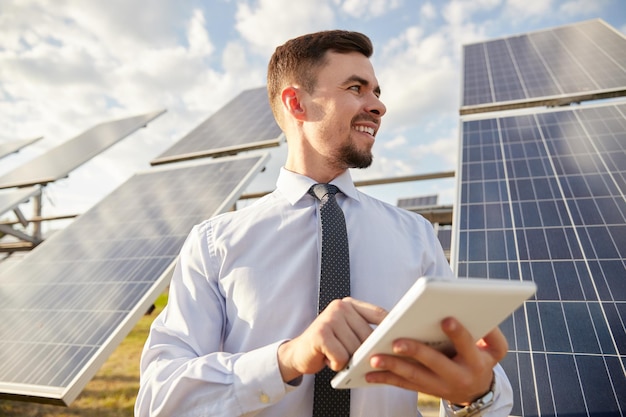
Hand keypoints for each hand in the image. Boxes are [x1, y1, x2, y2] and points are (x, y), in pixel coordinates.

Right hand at [278, 297, 386, 381]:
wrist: (298, 353)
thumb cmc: (327, 345)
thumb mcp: (348, 332)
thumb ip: (366, 331)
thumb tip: (393, 341)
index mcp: (350, 304)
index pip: (378, 314)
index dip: (390, 328)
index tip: (399, 339)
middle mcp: (340, 307)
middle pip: (368, 336)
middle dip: (363, 353)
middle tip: (349, 355)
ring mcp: (329, 318)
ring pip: (356, 349)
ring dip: (347, 360)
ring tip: (335, 354)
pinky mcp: (320, 334)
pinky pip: (342, 357)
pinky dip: (336, 364)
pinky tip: (327, 359)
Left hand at [365, 317, 507, 404]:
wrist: (476, 391)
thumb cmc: (481, 360)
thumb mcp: (495, 349)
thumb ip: (492, 332)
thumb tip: (480, 314)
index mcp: (475, 362)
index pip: (466, 346)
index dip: (458, 333)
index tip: (446, 319)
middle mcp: (457, 376)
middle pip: (434, 363)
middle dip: (415, 352)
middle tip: (397, 342)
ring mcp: (440, 386)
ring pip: (414, 376)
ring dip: (393, 367)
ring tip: (374, 358)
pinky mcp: (425, 390)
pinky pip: (403, 385)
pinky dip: (386, 379)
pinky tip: (369, 373)